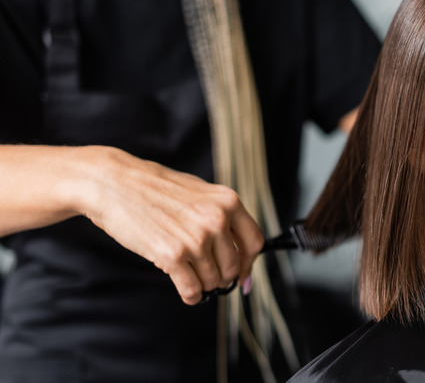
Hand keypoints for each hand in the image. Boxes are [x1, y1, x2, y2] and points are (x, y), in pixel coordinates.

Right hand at [82, 147, 263, 304]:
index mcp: (228, 202)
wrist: (114, 183)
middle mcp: (216, 220)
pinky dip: (191, 296)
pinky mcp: (172, 255)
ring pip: (212, 281)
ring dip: (202, 284)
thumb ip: (221, 217)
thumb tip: (241, 252)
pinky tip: (186, 292)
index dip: (248, 264)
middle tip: (206, 275)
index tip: (242, 275)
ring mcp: (196, 239)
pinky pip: (192, 289)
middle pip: (232, 267)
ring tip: (188, 273)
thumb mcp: (199, 193)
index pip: (254, 243)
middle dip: (220, 277)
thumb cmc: (154, 189)